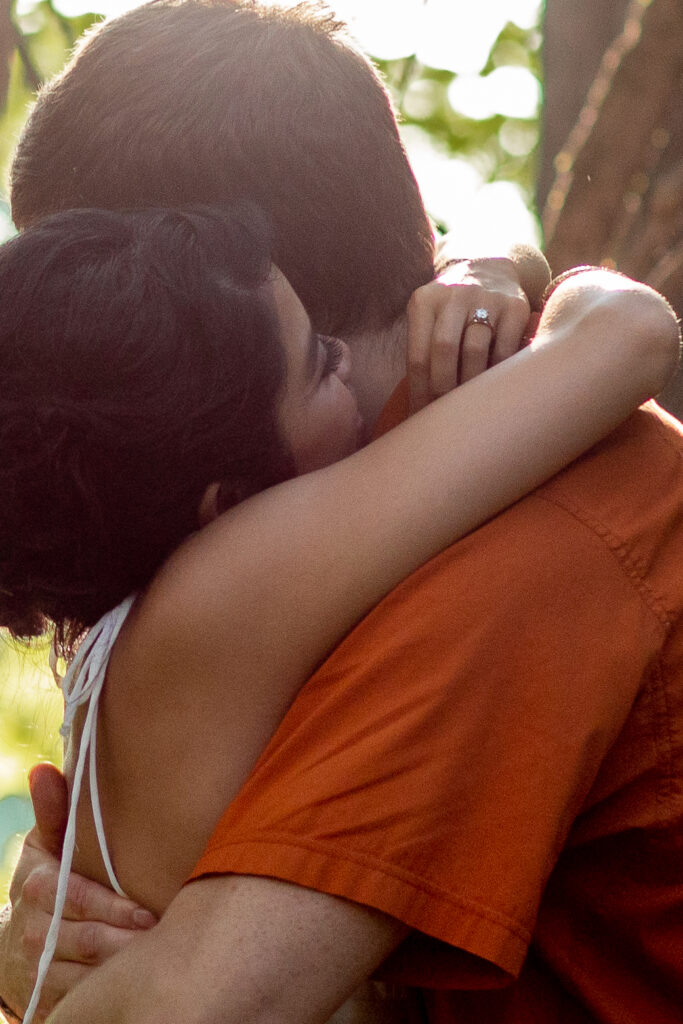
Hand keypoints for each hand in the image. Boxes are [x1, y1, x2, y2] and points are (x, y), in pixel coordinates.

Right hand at [0, 764, 155, 1021]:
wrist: (12, 945)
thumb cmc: (46, 882)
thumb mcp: (45, 846)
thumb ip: (54, 811)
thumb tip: (44, 769)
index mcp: (37, 888)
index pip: (79, 899)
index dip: (115, 908)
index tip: (150, 911)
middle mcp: (33, 932)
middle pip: (87, 941)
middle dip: (128, 940)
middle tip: (169, 937)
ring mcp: (37, 970)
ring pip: (85, 978)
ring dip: (123, 972)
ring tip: (163, 962)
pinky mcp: (44, 1000)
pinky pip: (79, 1005)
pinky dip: (108, 999)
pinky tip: (140, 988)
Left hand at [407, 256, 532, 412]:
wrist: (489, 269)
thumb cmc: (451, 310)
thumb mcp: (429, 317)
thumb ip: (422, 350)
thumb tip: (417, 408)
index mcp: (424, 301)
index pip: (418, 355)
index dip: (419, 392)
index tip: (421, 418)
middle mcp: (454, 296)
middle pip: (444, 350)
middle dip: (444, 389)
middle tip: (445, 417)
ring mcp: (487, 298)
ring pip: (476, 351)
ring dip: (471, 385)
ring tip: (468, 408)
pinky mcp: (516, 306)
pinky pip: (506, 350)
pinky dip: (498, 374)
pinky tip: (492, 390)